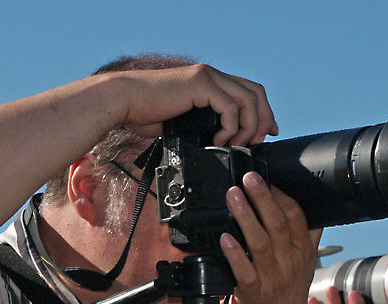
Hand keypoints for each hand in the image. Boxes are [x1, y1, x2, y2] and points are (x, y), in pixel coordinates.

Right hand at [117, 64, 277, 145]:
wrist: (122, 103)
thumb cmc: (142, 114)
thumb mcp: (180, 123)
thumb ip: (201, 127)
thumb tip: (214, 145)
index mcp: (209, 82)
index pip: (248, 91)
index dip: (263, 112)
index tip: (265, 134)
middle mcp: (212, 75)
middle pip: (256, 92)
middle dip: (263, 120)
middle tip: (257, 142)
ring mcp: (207, 77)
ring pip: (249, 99)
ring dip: (249, 126)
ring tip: (238, 144)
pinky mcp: (201, 84)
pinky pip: (231, 106)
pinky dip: (231, 126)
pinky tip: (220, 139)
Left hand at [220, 172, 318, 303]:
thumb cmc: (285, 302)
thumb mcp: (304, 269)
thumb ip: (307, 241)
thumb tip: (317, 216)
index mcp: (302, 255)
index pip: (297, 218)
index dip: (282, 196)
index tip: (267, 179)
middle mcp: (288, 265)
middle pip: (278, 224)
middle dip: (263, 197)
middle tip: (249, 178)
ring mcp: (271, 280)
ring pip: (260, 242)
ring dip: (246, 216)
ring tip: (233, 196)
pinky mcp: (253, 295)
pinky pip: (244, 271)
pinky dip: (235, 254)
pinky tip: (225, 238)